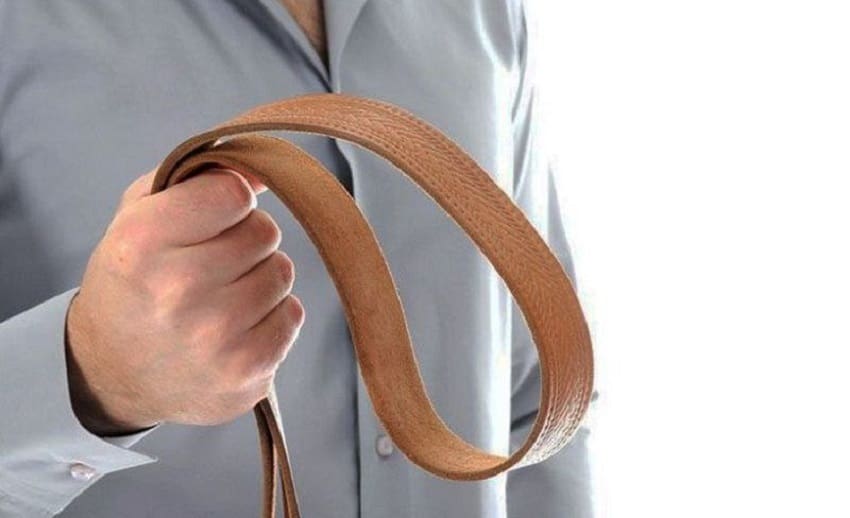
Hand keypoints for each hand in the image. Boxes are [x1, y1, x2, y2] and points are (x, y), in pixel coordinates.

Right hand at [65, 167, 304, 435]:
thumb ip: (198, 180)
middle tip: (210, 264)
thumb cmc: (133, 283)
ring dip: (259, 278)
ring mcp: (215, 338)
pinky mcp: (246, 372)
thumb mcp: (139, 218)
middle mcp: (177, 292)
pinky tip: (233, 328)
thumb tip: (265, 170)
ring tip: (219, 297)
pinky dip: (271, 316)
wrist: (111, 373)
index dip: (226, 201)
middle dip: (244, 240)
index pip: (233, 192)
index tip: (208, 218)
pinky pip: (293, 314)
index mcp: (141, 243)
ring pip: (282, 272)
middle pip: (264, 231)